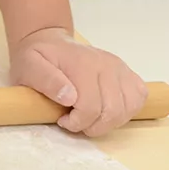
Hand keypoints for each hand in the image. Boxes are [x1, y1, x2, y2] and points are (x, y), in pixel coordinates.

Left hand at [9, 27, 147, 136]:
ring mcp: (118, 68)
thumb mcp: (29, 66)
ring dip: (110, 122)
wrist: (51, 43)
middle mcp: (105, 65)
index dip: (76, 123)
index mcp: (82, 65)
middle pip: (112, 111)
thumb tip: (69, 98)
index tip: (62, 120)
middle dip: (92, 126)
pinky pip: (139, 96)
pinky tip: (109, 110)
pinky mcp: (126, 72)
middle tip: (76, 121)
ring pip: (127, 108)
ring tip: (91, 117)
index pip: (90, 107)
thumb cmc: (39, 58)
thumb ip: (46, 80)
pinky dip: (127, 110)